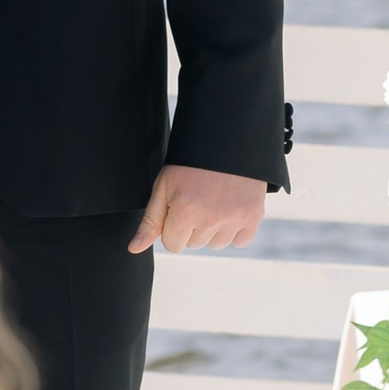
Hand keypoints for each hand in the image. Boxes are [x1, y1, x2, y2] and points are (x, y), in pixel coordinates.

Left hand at [129, 165, 267, 257]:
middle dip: (192, 227)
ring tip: (214, 200)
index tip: (178, 208)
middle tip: (198, 198)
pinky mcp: (253, 217)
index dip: (172, 227)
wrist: (227, 140)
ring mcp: (234, 219)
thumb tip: (134, 249)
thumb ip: (150, 221)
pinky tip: (230, 207)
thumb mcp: (164, 187)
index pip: (172, 245)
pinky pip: (240, 241)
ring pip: (216, 244)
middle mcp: (210, 220)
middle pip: (194, 245)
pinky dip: (235, 230)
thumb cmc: (190, 163)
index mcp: (185, 212)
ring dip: (213, 229)